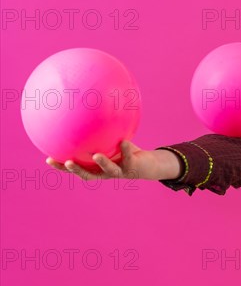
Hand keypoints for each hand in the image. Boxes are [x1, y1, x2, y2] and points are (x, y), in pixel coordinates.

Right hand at [46, 140, 162, 180]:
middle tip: (68, 162)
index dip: (61, 167)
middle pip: (88, 175)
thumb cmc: (121, 150)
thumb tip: (83, 111)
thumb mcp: (108, 140)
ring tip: (96, 155)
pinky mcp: (132, 168)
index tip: (49, 159)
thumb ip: (96, 133)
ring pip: (109, 170)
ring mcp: (118, 172)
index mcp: (95, 168)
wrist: (145, 164)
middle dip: (77, 170)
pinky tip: (124, 140)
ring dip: (103, 163)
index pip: (75, 169)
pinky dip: (126, 149)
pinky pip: (128, 158)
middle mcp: (104, 173)